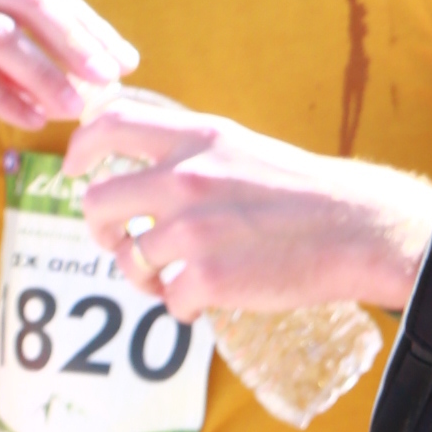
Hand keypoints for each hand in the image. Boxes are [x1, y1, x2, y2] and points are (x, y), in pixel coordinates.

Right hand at [0, 0, 133, 153]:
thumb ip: (29, 64)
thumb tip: (98, 85)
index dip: (91, 26)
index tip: (128, 62)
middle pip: (26, 1)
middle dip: (76, 40)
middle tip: (112, 78)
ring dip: (44, 73)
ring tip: (77, 108)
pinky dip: (3, 98)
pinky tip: (33, 121)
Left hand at [62, 87, 431, 316]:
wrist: (356, 230)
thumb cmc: (304, 193)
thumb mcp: (243, 148)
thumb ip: (193, 152)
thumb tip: (143, 169)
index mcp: (197, 138)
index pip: (110, 124)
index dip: (80, 147)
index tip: (74, 170)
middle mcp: (186, 178)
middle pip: (97, 203)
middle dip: (99, 230)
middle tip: (117, 241)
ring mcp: (192, 231)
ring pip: (131, 259)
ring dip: (145, 277)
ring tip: (175, 280)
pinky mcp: (206, 278)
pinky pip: (168, 301)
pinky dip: (185, 307)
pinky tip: (210, 300)